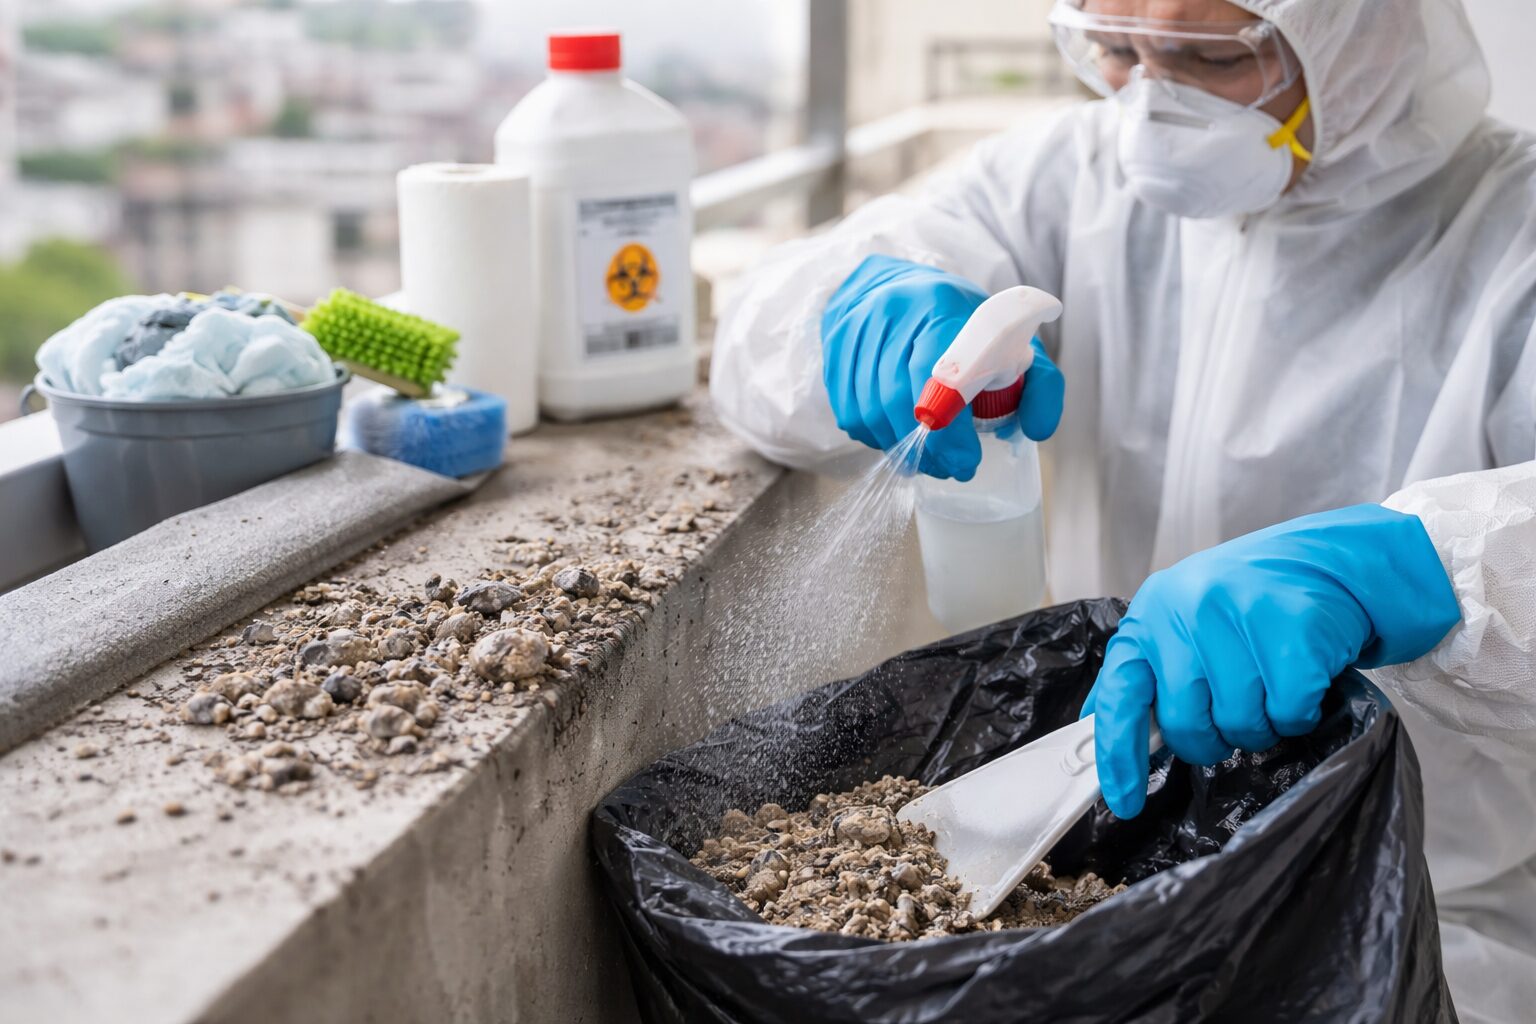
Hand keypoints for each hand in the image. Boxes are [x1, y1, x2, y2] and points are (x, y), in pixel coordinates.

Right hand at [821, 255, 1063, 479]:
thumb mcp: (1014, 341)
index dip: (951, 430)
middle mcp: (893, 312)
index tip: (967, 460)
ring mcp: (857, 329)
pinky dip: (874, 437)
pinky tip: (897, 440)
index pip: (940, 376)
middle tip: (950, 469)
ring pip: (871, 410)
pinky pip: (850, 411)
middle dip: (927, 449)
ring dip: (899, 449)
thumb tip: (1037, 430)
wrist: (896, 284)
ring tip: (927, 462)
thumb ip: (1041, 383)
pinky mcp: (835, 349)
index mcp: (942, 306)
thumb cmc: (961, 322)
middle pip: (900, 399)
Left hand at [1083, 504, 1459, 817]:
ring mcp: (1239, 618)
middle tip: (1234, 712)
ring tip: (1271, 684)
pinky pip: (1288, 714)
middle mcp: (1187, 611)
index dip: (1118, 755)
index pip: (1120, 696)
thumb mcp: (1185, 623)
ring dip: (1261, 723)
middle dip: (1212, 738)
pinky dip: (1299, 712)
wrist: (1333, 563)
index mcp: (1153, 614)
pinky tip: (1303, 678)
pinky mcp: (1293, 632)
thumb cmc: (1253, 604)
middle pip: (1186, 724)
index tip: (1125, 801)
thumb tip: (1104, 729)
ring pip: (1239, 724)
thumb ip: (1150, 673)